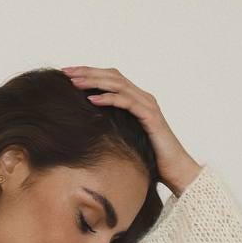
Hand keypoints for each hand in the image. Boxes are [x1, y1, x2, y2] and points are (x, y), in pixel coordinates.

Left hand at [59, 65, 202, 194]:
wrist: (175, 170)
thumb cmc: (150, 158)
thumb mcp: (125, 139)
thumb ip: (112, 128)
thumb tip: (87, 128)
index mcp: (136, 100)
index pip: (110, 79)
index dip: (90, 73)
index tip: (68, 74)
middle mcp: (143, 97)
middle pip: (112, 76)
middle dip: (87, 72)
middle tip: (66, 72)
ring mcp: (147, 105)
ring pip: (118, 84)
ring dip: (94, 82)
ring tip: (75, 83)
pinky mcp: (150, 117)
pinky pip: (126, 102)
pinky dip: (108, 98)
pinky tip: (92, 100)